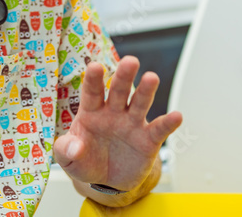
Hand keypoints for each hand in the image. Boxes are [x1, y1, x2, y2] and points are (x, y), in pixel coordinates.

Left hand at [53, 55, 182, 192]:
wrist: (106, 181)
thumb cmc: (85, 161)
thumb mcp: (68, 158)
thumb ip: (65, 150)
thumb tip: (75, 147)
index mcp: (91, 111)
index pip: (92, 91)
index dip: (93, 79)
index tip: (95, 66)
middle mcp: (113, 112)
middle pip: (118, 90)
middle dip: (124, 75)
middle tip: (130, 61)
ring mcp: (132, 124)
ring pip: (139, 103)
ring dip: (146, 91)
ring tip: (151, 78)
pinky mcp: (148, 140)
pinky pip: (158, 130)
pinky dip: (168, 123)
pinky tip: (176, 116)